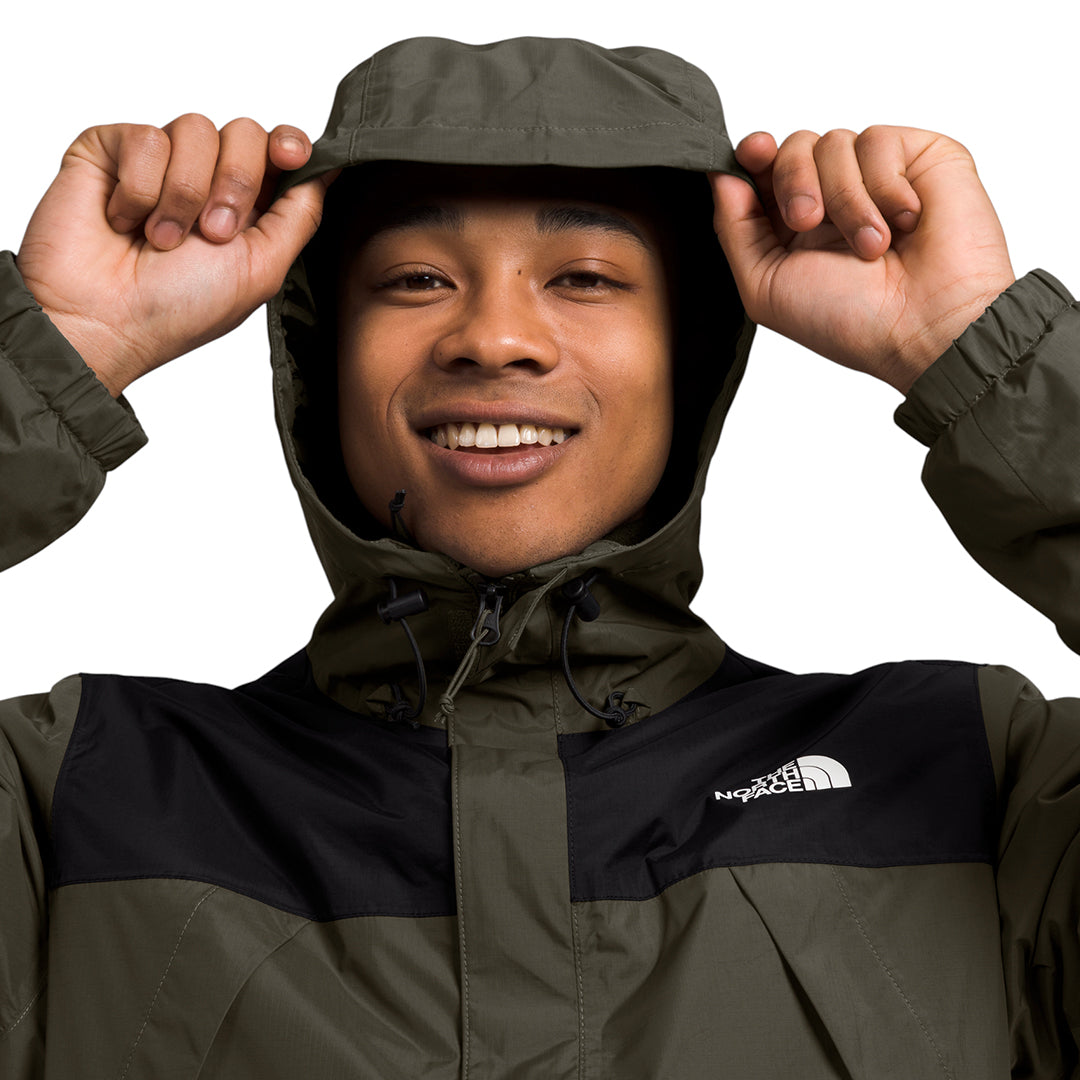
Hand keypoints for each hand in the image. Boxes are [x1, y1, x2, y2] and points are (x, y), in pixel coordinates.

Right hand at [16, 114, 333, 395]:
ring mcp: (160, 162)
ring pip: (196, 128)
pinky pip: (146, 136)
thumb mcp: (262, 269)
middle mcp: (207, 180)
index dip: (290, 145)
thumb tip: (332, 169)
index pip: (280, 150)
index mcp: (247, 208)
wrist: (103, 320)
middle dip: (236, 183)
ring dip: (186, 193)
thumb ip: (300, 215)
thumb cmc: (179, 308)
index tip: (291, 156)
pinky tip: (125, 221)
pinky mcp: (112, 149)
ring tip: (163, 238)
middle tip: (212, 234)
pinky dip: (140, 188)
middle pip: (245, 132)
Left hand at [710, 126, 1015, 392]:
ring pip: (834, 142)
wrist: (925, 326)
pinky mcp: (920, 157)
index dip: (753, 155)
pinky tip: (905, 223)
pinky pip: (878, 140)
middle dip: (793, 180)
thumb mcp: (765, 286)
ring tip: (872, 245)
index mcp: (795, 228)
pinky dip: (884, 186)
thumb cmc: (850, 321)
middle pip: (792, 146)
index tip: (752, 152)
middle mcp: (834, 198)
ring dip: (845, 199)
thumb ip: (734, 229)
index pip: (764, 170)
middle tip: (809, 222)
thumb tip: (719, 175)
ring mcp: (877, 176)